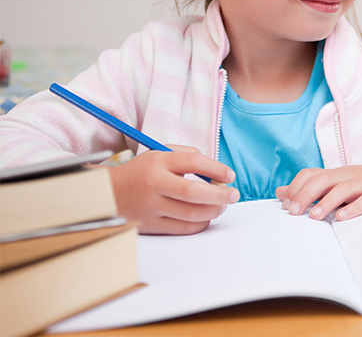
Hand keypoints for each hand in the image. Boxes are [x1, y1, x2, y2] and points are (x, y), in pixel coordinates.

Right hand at [108, 145, 238, 234]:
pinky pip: (183, 228)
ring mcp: (151, 207)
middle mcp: (154, 184)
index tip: (230, 175)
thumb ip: (188, 156)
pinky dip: (200, 223)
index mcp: (158, 162)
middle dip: (220, 194)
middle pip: (194, 192)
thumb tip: (217, 171)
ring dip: (214, 210)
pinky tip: (206, 216)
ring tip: (222, 205)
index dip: (217, 168)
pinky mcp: (151, 225)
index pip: (193, 162)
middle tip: (233, 195)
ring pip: (191, 213)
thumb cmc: (142, 172)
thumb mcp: (160, 154)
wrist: (108, 193)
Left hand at [275, 165, 361, 220]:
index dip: (296, 187)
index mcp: (334, 174)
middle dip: (306, 195)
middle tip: (295, 212)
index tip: (286, 205)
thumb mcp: (334, 185)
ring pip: (343, 189)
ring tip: (315, 216)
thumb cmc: (360, 186)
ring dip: (327, 202)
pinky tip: (342, 218)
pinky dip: (353, 208)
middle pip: (323, 180)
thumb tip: (279, 192)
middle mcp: (347, 176)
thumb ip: (308, 189)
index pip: (310, 174)